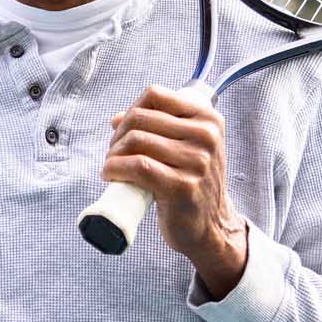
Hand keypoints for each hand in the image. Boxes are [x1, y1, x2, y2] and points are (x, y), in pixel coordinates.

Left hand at [101, 84, 247, 297]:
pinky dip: (115, 168)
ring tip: (112, 167)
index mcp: (208, 119)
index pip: (155, 95)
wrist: (211, 226)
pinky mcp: (182, 186)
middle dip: (118, 135)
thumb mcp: (187, 148)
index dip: (130, 110)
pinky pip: (137, 166)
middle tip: (114, 154)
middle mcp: (206, 136)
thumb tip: (117, 118)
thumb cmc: (192, 184)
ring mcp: (197, 162)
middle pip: (140, 118)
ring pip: (136, 141)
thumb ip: (158, 129)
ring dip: (113, 154)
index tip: (124, 130)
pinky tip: (110, 175)